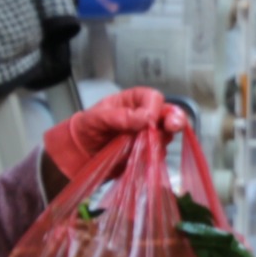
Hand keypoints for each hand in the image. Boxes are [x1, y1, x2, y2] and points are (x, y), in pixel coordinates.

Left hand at [42, 88, 185, 187]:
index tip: (147, 121)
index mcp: (134, 101)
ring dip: (159, 142)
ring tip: (144, 148)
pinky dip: (153, 157)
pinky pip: (158, 154)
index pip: (153, 98)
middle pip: (169, 114)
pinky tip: (141, 159)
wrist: (81, 152)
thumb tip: (145, 118)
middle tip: (173, 126)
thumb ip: (120, 116)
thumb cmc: (86, 128)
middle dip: (175, 120)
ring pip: (166, 136)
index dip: (154, 108)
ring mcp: (148, 135)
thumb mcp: (96, 118)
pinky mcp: (147, 153)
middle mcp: (145, 116)